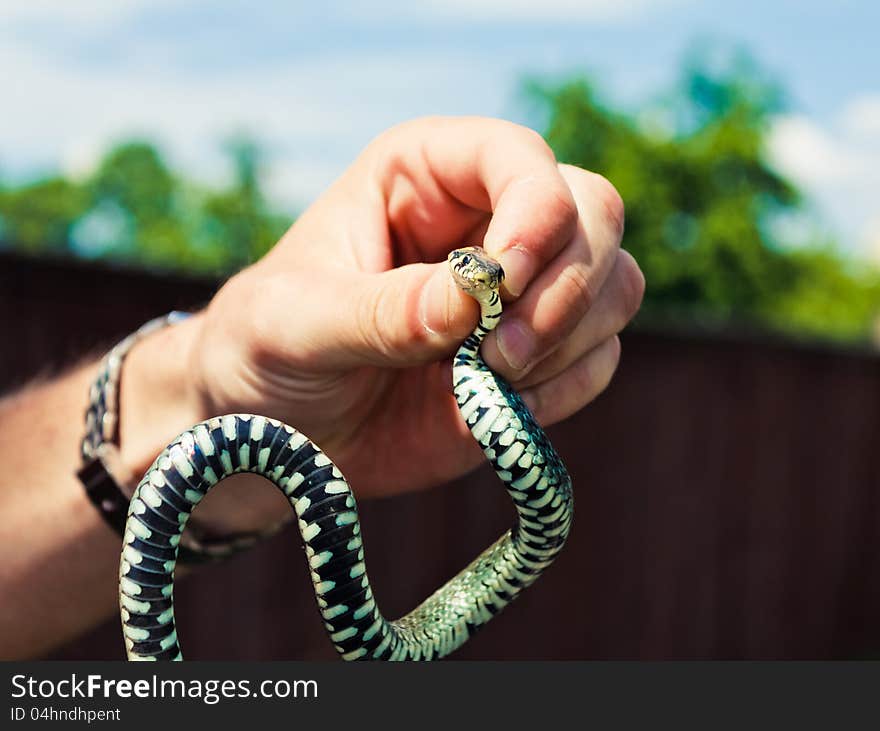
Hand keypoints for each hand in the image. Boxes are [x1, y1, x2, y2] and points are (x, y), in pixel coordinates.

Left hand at [123, 116, 642, 519]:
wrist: (277, 436)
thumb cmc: (266, 351)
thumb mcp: (295, 323)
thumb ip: (379, 310)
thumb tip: (473, 302)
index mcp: (425, 175)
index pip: (520, 158)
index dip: (534, 211)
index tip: (502, 284)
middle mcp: (488, 221)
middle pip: (595, 212)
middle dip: (565, 286)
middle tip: (496, 353)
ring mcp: (522, 294)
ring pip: (616, 286)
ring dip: (570, 340)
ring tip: (487, 382)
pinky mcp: (537, 360)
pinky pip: (601, 359)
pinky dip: (566, 388)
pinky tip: (497, 408)